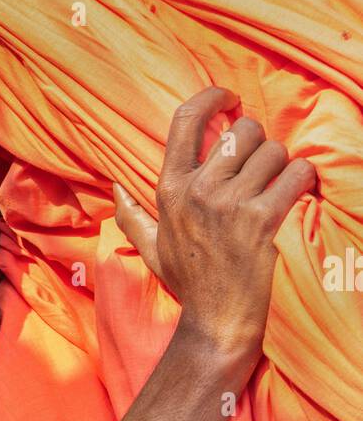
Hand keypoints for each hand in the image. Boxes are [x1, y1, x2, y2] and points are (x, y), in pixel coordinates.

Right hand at [112, 85, 316, 358]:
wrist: (216, 323)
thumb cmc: (189, 285)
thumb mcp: (152, 249)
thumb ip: (132, 216)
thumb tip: (115, 189)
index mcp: (170, 190)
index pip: (186, 120)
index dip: (212, 97)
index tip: (230, 98)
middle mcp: (197, 191)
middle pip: (242, 131)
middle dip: (259, 144)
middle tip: (262, 168)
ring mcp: (229, 204)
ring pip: (273, 150)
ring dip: (283, 165)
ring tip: (278, 187)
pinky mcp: (261, 220)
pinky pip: (295, 174)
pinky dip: (304, 180)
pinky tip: (300, 193)